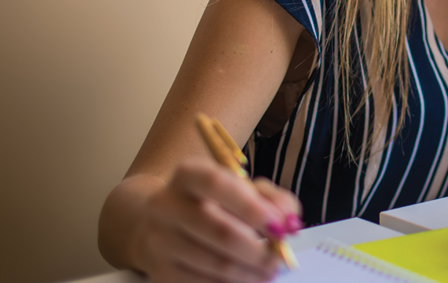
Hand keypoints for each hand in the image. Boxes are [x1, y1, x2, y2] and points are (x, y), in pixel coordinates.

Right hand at [131, 158, 301, 282]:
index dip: (251, 206)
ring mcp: (160, 241)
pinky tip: (246, 279)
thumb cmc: (212, 203)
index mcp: (187, 175)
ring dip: (250, 272)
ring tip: (268, 272)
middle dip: (258, 250)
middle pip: (220, 231)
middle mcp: (166, 206)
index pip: (216, 184)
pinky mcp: (160, 272)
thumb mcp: (241, 189)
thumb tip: (289, 223)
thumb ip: (272, 199)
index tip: (279, 227)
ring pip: (215, 263)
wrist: (158, 223)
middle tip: (280, 259)